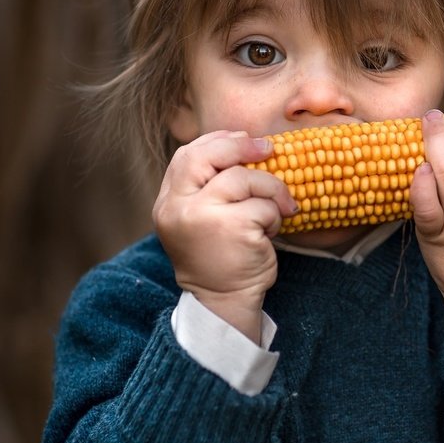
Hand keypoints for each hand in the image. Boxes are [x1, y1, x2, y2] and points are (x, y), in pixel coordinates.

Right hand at [153, 131, 297, 342]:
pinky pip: (264, 205)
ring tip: (276, 210)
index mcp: (167, 204)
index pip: (186, 157)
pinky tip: (271, 232)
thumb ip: (208, 186)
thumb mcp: (201, 219)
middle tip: (269, 149)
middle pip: (209, 157)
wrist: (224, 302)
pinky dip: (276, 215)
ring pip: (244, 179)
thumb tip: (244, 142)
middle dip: (243, 148)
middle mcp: (178, 208)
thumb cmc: (219, 257)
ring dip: (270, 190)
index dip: (217, 142)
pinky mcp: (232, 227)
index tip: (242, 140)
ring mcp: (203, 216)